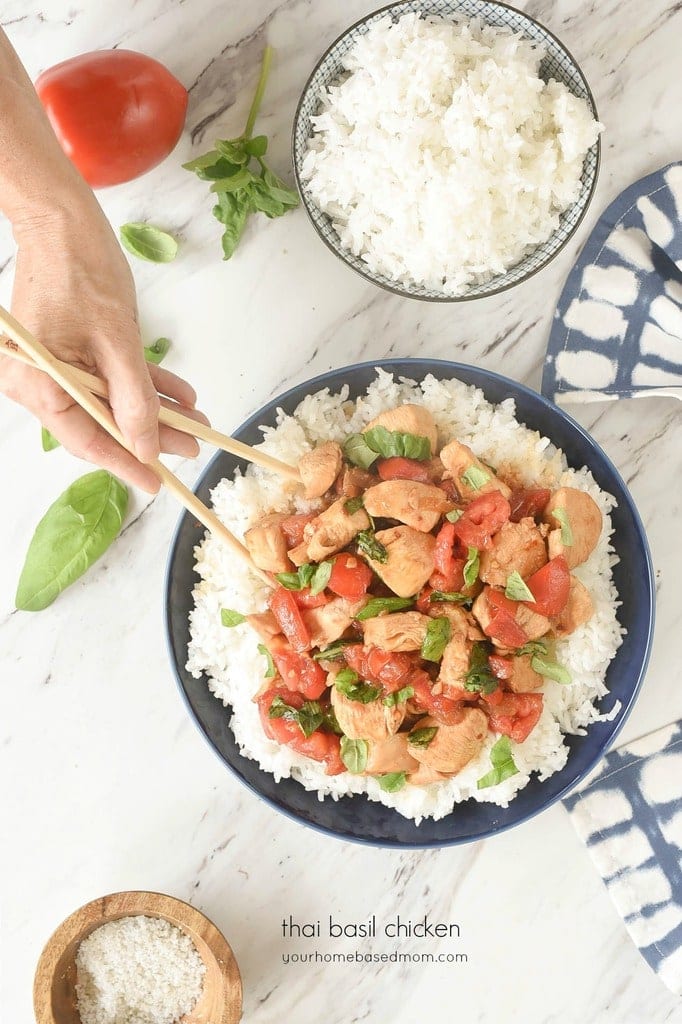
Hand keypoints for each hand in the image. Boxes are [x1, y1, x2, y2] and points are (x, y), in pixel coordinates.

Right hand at [0, 193, 204, 492]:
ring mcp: (54, 368)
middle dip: (149, 435)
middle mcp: (39, 382)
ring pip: (109, 402)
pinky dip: (141, 385)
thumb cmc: (81, 268)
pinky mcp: (70, 352)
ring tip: (195, 420)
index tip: (156, 482)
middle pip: (100, 423)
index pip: (85, 439)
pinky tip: (180, 394)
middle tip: (191, 447)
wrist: (63, 220)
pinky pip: (108, 378)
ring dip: (152, 410)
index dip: (125, 463)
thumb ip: (133, 398)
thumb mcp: (118, 338)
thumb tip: (148, 446)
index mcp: (38, 383)